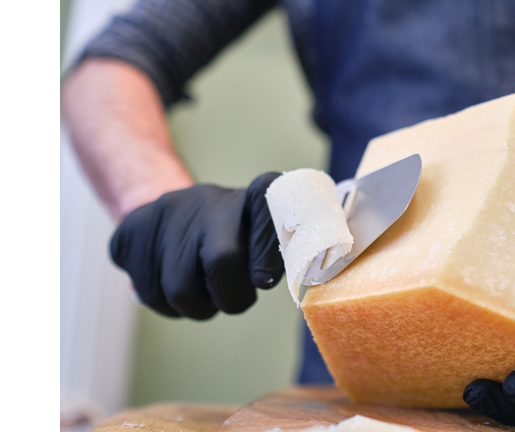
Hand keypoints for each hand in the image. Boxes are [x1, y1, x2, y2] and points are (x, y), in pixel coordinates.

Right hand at [110, 173, 284, 319]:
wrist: (171, 209)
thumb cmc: (236, 236)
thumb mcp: (267, 234)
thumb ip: (285, 253)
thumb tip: (305, 275)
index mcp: (250, 195)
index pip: (267, 204)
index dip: (267, 246)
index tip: (265, 279)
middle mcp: (207, 197)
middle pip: (221, 261)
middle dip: (230, 297)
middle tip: (233, 299)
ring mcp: (162, 212)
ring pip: (179, 291)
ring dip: (196, 306)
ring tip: (202, 290)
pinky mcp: (128, 233)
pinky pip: (146, 291)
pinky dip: (162, 302)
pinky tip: (170, 281)